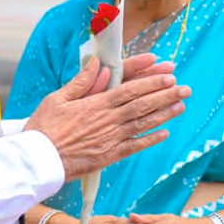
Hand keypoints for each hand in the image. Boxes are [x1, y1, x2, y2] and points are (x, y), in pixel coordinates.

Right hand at [26, 56, 190, 179]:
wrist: (38, 160)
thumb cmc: (44, 128)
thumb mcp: (58, 98)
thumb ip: (81, 81)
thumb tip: (96, 62)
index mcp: (96, 103)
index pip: (131, 89)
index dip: (152, 82)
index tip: (168, 75)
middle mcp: (108, 120)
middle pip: (143, 104)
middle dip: (166, 95)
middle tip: (185, 88)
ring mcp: (111, 138)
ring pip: (143, 124)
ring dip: (164, 114)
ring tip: (181, 106)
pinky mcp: (109, 156)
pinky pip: (135, 146)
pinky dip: (150, 139)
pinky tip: (165, 133)